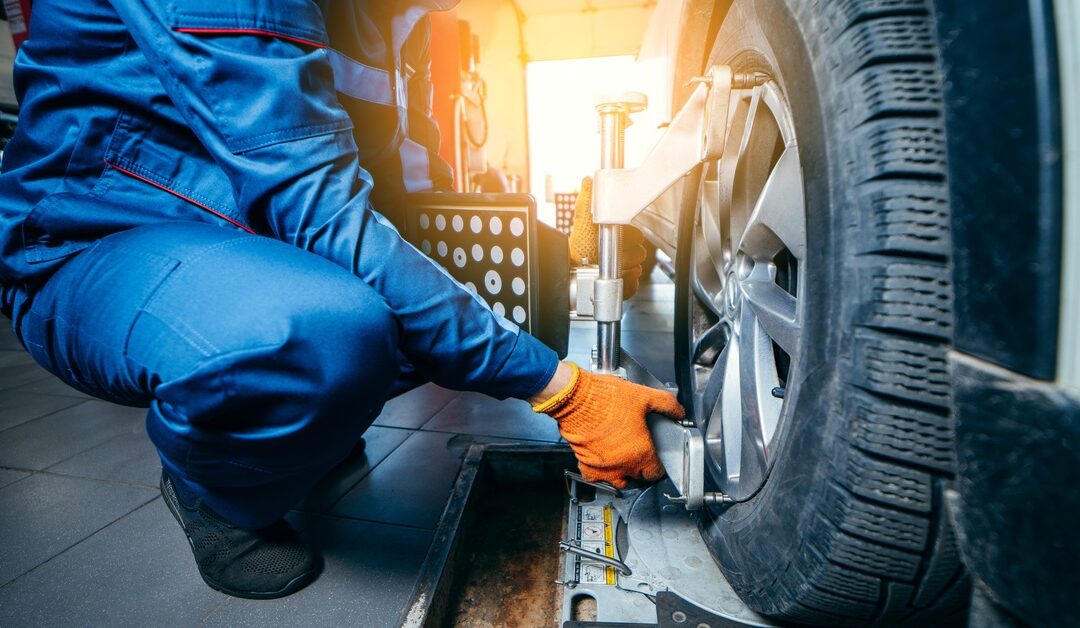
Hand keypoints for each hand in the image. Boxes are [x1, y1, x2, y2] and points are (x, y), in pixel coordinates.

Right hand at [532, 362, 684, 487]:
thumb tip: (678, 410)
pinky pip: (594, 478)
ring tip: (622, 460)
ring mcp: (603, 467)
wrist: (575, 397)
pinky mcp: (585, 464)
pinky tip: (601, 460)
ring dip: (621, 474)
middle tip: (639, 456)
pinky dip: (599, 473)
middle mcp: (622, 465)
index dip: (658, 467)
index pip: (655, 473)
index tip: (655, 461)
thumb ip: (666, 405)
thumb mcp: (644, 395)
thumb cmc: (604, 398)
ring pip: (616, 482)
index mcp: (640, 452)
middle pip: (637, 479)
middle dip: (640, 470)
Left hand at [567, 177, 646, 298]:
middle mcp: (621, 253)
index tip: (620, 239)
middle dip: (629, 255)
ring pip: (638, 269)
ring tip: (611, 268)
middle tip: (613, 255)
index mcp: (615, 237)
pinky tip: (618, 279)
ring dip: (626, 269)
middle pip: (640, 253)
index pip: (637, 235)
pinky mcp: (620, 286)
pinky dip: (627, 284)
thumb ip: (587, 203)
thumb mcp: (582, 224)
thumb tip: (588, 180)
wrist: (569, 272)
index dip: (631, 237)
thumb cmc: (576, 249)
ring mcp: (622, 270)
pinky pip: (633, 286)